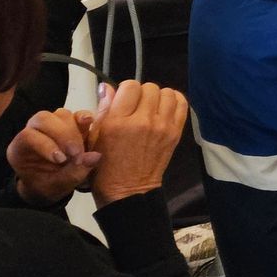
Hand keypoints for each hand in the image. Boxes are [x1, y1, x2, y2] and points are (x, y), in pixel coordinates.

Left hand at [8, 107, 100, 203]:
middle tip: (75, 153)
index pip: (28, 136)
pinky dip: (85, 118)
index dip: (46, 144)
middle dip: (62, 134)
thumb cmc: (47, 187)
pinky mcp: (70, 125)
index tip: (61, 160)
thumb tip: (95, 156)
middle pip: (43, 119)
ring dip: (74, 130)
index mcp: (21, 149)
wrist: (52, 186)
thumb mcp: (56, 187)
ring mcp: (53, 126)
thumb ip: (73, 173)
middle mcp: (34, 132)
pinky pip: (77, 115)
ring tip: (81, 150)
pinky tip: (91, 124)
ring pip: (61, 115)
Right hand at [87, 81, 186, 206]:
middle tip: (136, 106)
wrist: (128, 190)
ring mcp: (162, 127)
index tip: (123, 100)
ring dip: (158, 97)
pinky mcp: (175, 133)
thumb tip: (108, 86)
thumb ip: (103, 109)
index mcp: (119, 122)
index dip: (126, 90)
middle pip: (150, 87)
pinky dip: (174, 101)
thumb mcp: (95, 137)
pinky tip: (165, 108)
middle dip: (141, 94)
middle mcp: (143, 121)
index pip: (130, 86)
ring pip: (167, 93)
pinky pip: (182, 104)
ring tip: (150, 108)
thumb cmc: (105, 165)